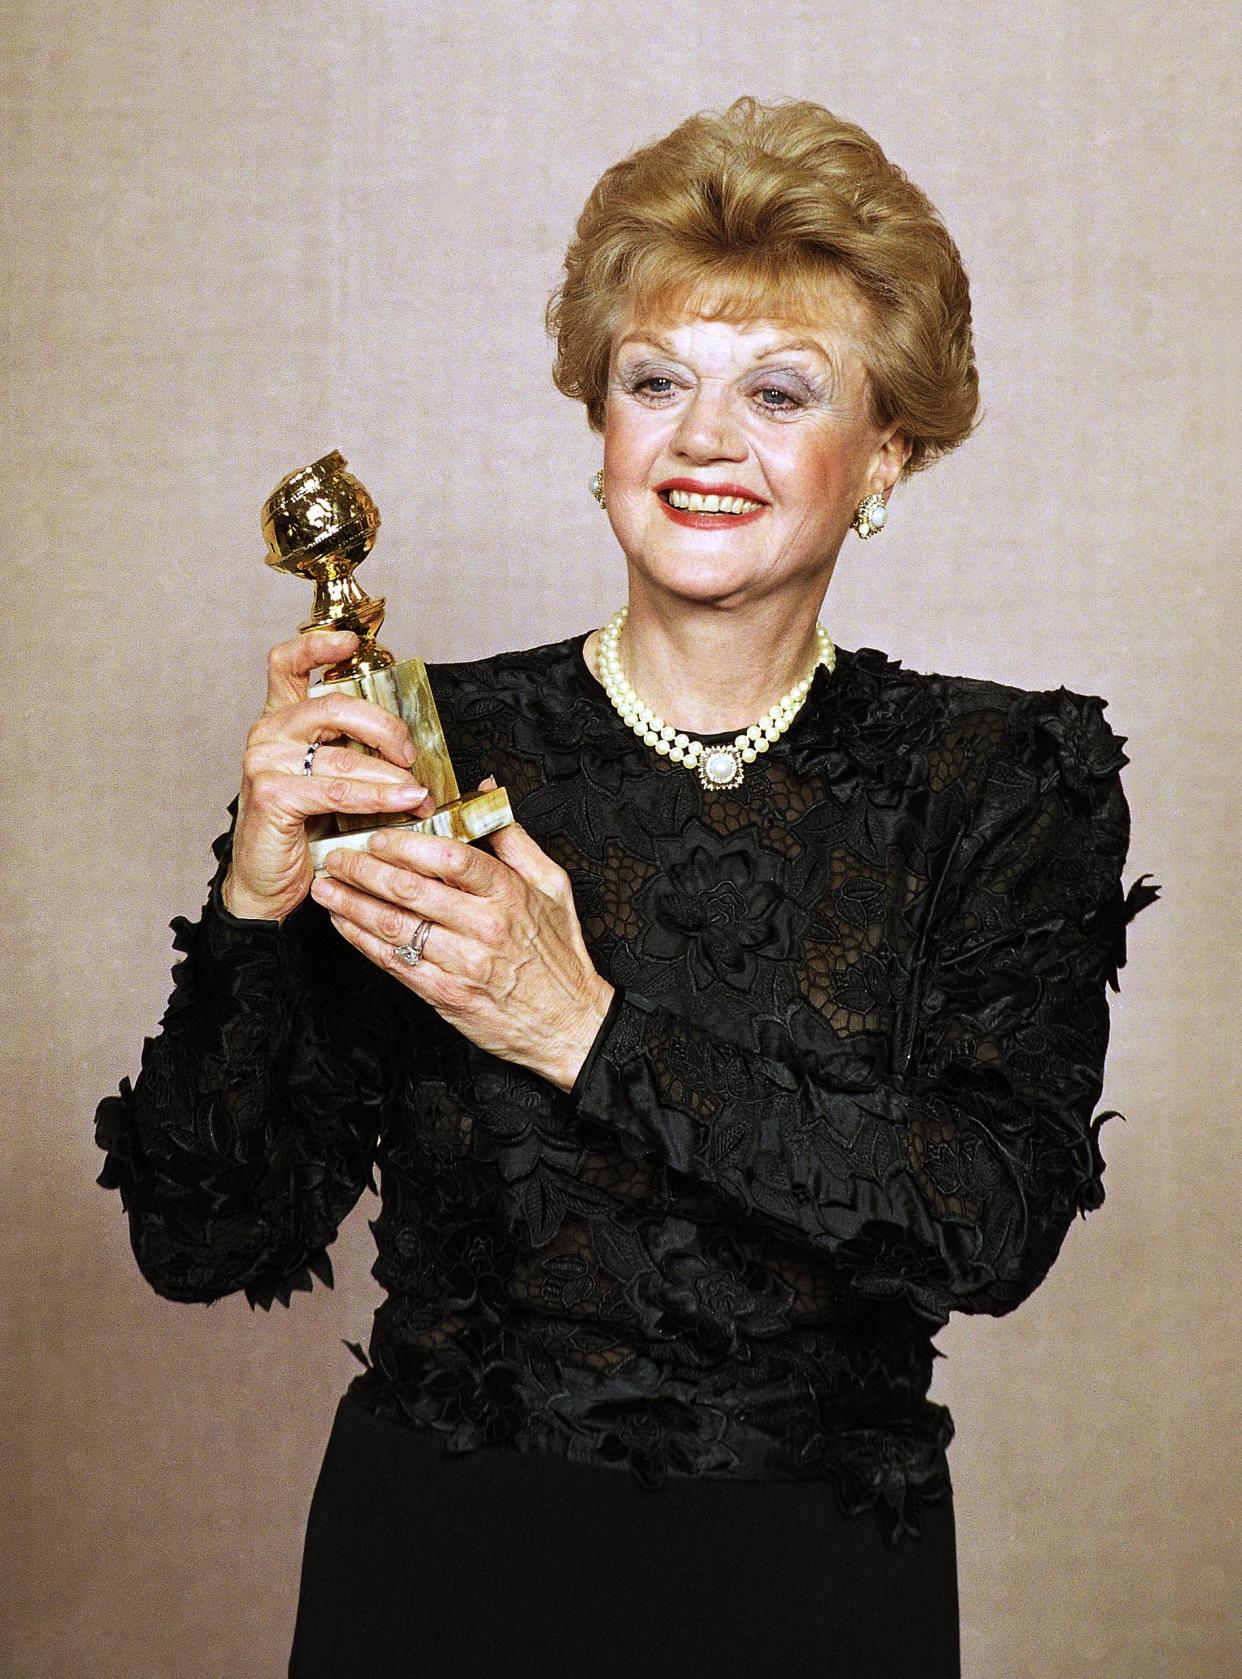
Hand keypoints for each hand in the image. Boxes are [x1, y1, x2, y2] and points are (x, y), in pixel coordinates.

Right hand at [221, 630, 436, 921]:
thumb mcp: (330, 780)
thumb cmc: (303, 832)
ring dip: (391, 774)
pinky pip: (337, 789)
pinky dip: (377, 796)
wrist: (268, 884)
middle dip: (384, 725)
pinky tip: (404, 802)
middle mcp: (268, 733)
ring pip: (343, 754)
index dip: (318, 645)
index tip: (351, 641)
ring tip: (421, 792)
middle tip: (411, 752)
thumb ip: (354, 752)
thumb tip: (410, 744)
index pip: (287, 664)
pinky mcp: (272, 794)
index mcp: (281, 720)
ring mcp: (265, 762)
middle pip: (333, 704)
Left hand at [308, 779, 615, 1090]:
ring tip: (326, 887)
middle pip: (412, 890)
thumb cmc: (559, 953)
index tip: (379, 835)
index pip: (451, 857)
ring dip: (353, 904)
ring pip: (396, 926)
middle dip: (365, 869)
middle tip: (337, 856)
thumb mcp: (552, 885)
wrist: (569, 1023)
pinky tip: (343, 924)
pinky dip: (363, 941)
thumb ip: (513, 838)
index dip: (408, 844)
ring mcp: (464, 963)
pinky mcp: (447, 995)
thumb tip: (483, 792)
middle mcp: (486, 926)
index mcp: (509, 893)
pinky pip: (395, 962)